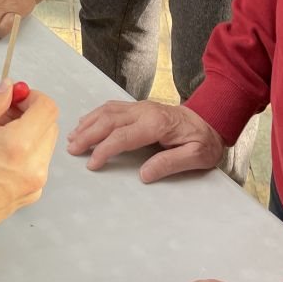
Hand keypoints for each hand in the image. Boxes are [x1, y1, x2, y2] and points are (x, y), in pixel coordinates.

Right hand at [0, 82, 57, 251]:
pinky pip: (37, 162)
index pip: (47, 109)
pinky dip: (24, 151)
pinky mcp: (32, 195)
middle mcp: (34, 166)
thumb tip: (8, 88)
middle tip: (0, 115)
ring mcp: (36, 183)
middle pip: (50, 125)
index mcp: (17, 146)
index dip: (32, 96)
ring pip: (45, 143)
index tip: (13, 97)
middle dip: (29, 113)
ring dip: (28, 132)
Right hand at [67, 100, 224, 182]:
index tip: (92, 164)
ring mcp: (140, 107)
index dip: (104, 150)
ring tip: (72, 137)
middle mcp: (144, 111)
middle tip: (71, 149)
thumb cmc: (204, 140)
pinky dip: (95, 115)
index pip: (122, 136)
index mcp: (156, 123)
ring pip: (107, 111)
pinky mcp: (138, 107)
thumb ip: (169, 164)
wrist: (211, 118)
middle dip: (88, 135)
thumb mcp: (196, 156)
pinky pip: (112, 108)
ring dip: (88, 124)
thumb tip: (143, 175)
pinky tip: (86, 123)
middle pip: (108, 121)